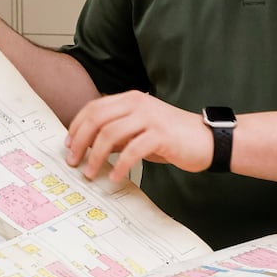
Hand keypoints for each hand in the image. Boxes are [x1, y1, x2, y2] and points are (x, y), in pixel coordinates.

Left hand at [65, 91, 213, 183]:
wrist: (208, 140)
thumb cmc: (173, 138)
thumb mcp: (140, 131)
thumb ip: (118, 133)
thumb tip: (90, 145)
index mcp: (130, 99)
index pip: (93, 108)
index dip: (77, 127)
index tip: (68, 146)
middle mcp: (138, 104)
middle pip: (97, 119)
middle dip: (80, 142)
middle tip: (73, 161)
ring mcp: (150, 118)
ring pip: (110, 134)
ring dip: (96, 156)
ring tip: (91, 173)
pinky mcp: (161, 135)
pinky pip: (132, 150)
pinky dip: (120, 166)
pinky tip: (115, 177)